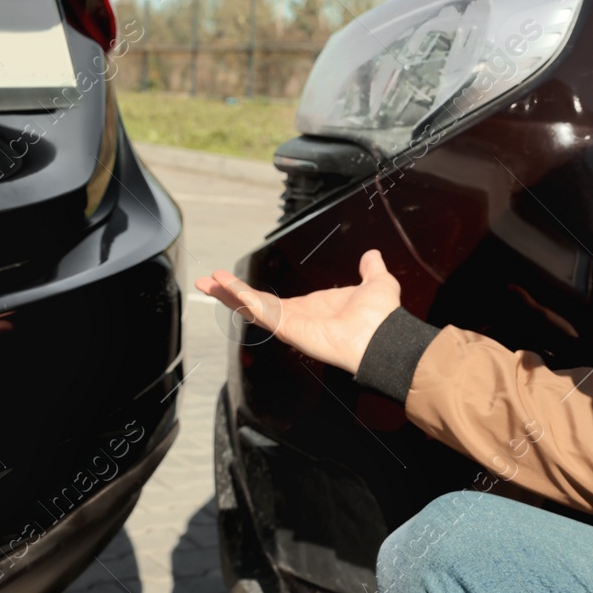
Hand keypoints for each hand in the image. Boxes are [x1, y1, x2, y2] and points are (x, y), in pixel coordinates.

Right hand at [194, 249, 400, 374]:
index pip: (272, 300)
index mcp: (311, 308)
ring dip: (231, 293)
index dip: (252, 292)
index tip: (233, 284)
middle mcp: (298, 317)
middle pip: (254, 304)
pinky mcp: (291, 328)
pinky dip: (246, 299)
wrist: (385, 337)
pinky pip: (264, 312)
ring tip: (209, 282)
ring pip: (254, 307)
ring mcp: (292, 324)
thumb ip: (371, 269)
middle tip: (207, 282)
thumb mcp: (377, 282)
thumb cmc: (383, 317)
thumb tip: (372, 255)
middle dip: (229, 293)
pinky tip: (230, 288)